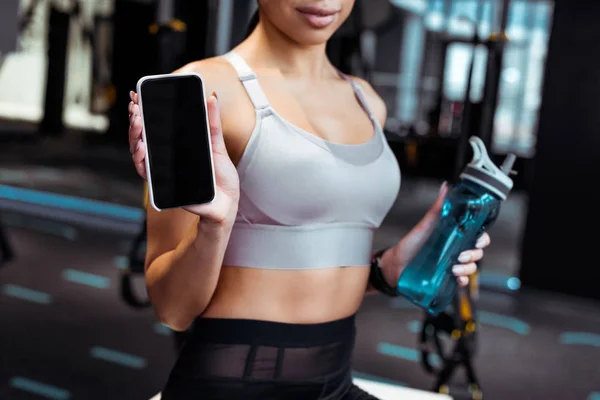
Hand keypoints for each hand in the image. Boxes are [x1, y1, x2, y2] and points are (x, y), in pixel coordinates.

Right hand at [128, 91, 239, 222]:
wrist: (227, 202)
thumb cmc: (221, 177)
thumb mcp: (217, 145)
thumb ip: (212, 123)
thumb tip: (211, 98)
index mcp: (174, 147)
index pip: (152, 127)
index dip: (141, 112)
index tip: (136, 96)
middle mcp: (164, 159)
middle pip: (141, 138)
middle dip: (135, 120)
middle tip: (136, 107)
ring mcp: (162, 172)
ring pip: (139, 153)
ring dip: (135, 136)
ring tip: (138, 122)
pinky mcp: (163, 186)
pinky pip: (147, 172)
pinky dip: (142, 159)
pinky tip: (143, 146)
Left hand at [381, 182, 490, 286]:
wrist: (396, 264)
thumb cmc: (411, 244)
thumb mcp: (425, 225)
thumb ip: (438, 207)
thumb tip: (445, 186)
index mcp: (455, 237)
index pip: (477, 236)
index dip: (482, 239)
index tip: (477, 240)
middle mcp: (456, 250)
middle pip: (477, 252)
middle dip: (474, 254)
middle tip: (461, 255)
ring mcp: (453, 265)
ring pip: (471, 267)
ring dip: (467, 268)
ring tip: (454, 268)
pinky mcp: (447, 278)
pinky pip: (462, 281)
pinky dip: (462, 280)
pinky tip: (457, 278)